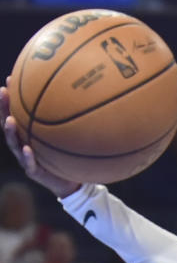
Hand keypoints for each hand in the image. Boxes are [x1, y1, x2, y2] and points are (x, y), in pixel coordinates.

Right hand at [1, 80, 80, 196]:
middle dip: (4, 108)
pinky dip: (28, 157)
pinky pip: (29, 164)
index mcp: (29, 133)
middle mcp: (24, 143)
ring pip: (14, 143)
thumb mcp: (70, 136)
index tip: (10, 79)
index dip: (11, 98)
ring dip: (11, 131)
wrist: (72, 183)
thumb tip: (82, 95)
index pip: (16, 112)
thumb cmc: (68, 156)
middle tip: (3, 92)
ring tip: (10, 120)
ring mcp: (26, 158)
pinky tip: (27, 149)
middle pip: (8, 123)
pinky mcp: (34, 172)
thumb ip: (70, 120)